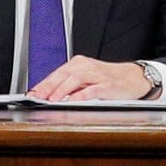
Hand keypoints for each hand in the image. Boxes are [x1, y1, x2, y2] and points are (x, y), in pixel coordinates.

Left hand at [27, 56, 151, 101]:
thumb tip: (48, 96)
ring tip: (52, 100)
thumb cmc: (107, 80)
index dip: (42, 84)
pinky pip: (93, 89)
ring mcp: (98, 75)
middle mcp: (86, 67)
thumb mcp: (86, 80)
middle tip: (37, 97)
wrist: (134, 78)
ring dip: (62, 90)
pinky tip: (73, 100)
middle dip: (48, 87)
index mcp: (78, 64)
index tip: (31, 94)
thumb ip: (68, 86)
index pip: (56, 73)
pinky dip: (81, 94)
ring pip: (75, 79)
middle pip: (63, 74)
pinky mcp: (108, 85)